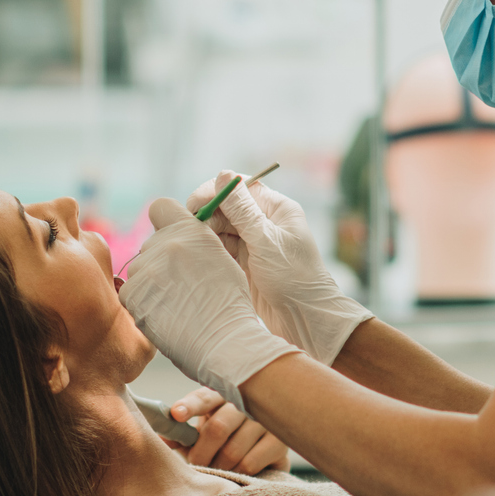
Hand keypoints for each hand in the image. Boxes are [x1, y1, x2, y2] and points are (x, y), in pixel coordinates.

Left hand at [120, 198, 298, 412]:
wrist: (222, 341)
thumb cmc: (229, 304)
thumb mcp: (221, 259)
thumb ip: (196, 243)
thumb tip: (181, 239)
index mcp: (189, 230)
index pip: (160, 206)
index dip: (165, 222)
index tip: (172, 239)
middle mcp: (163, 243)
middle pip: (150, 245)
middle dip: (161, 261)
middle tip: (182, 286)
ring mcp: (145, 269)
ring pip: (140, 271)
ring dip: (151, 284)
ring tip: (176, 306)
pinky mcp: (132, 294)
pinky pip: (131, 292)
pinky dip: (143, 303)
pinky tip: (165, 316)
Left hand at [165, 386, 290, 475]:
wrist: (263, 449)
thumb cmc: (224, 438)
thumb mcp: (201, 432)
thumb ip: (182, 435)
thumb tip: (163, 438)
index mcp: (221, 394)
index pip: (204, 398)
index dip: (190, 406)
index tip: (176, 415)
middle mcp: (245, 402)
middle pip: (217, 428)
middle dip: (201, 453)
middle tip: (194, 465)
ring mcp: (264, 420)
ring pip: (232, 450)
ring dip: (218, 466)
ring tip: (215, 469)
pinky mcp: (279, 440)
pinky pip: (249, 463)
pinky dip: (236, 473)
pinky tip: (235, 472)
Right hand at [182, 173, 371, 365]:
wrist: (306, 321)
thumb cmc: (295, 278)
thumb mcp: (266, 241)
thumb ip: (242, 210)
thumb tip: (223, 175)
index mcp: (276, 209)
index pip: (240, 187)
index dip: (214, 191)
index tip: (194, 204)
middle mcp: (264, 223)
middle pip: (227, 208)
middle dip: (206, 215)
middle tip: (188, 230)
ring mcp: (254, 244)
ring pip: (221, 229)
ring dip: (205, 234)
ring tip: (191, 245)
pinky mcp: (245, 264)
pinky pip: (221, 249)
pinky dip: (209, 250)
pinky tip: (197, 256)